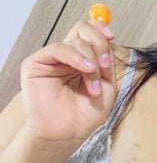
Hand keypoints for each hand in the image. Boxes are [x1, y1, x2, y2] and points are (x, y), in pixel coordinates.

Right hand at [19, 18, 117, 145]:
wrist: (67, 133)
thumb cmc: (86, 113)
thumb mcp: (108, 86)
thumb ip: (108, 63)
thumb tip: (107, 39)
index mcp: (84, 58)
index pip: (90, 32)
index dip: (101, 29)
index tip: (112, 37)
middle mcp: (68, 55)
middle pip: (83, 29)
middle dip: (99, 43)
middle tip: (106, 65)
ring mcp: (53, 58)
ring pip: (75, 41)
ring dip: (92, 62)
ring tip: (94, 87)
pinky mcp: (36, 63)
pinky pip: (58, 48)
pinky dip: (76, 57)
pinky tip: (87, 69)